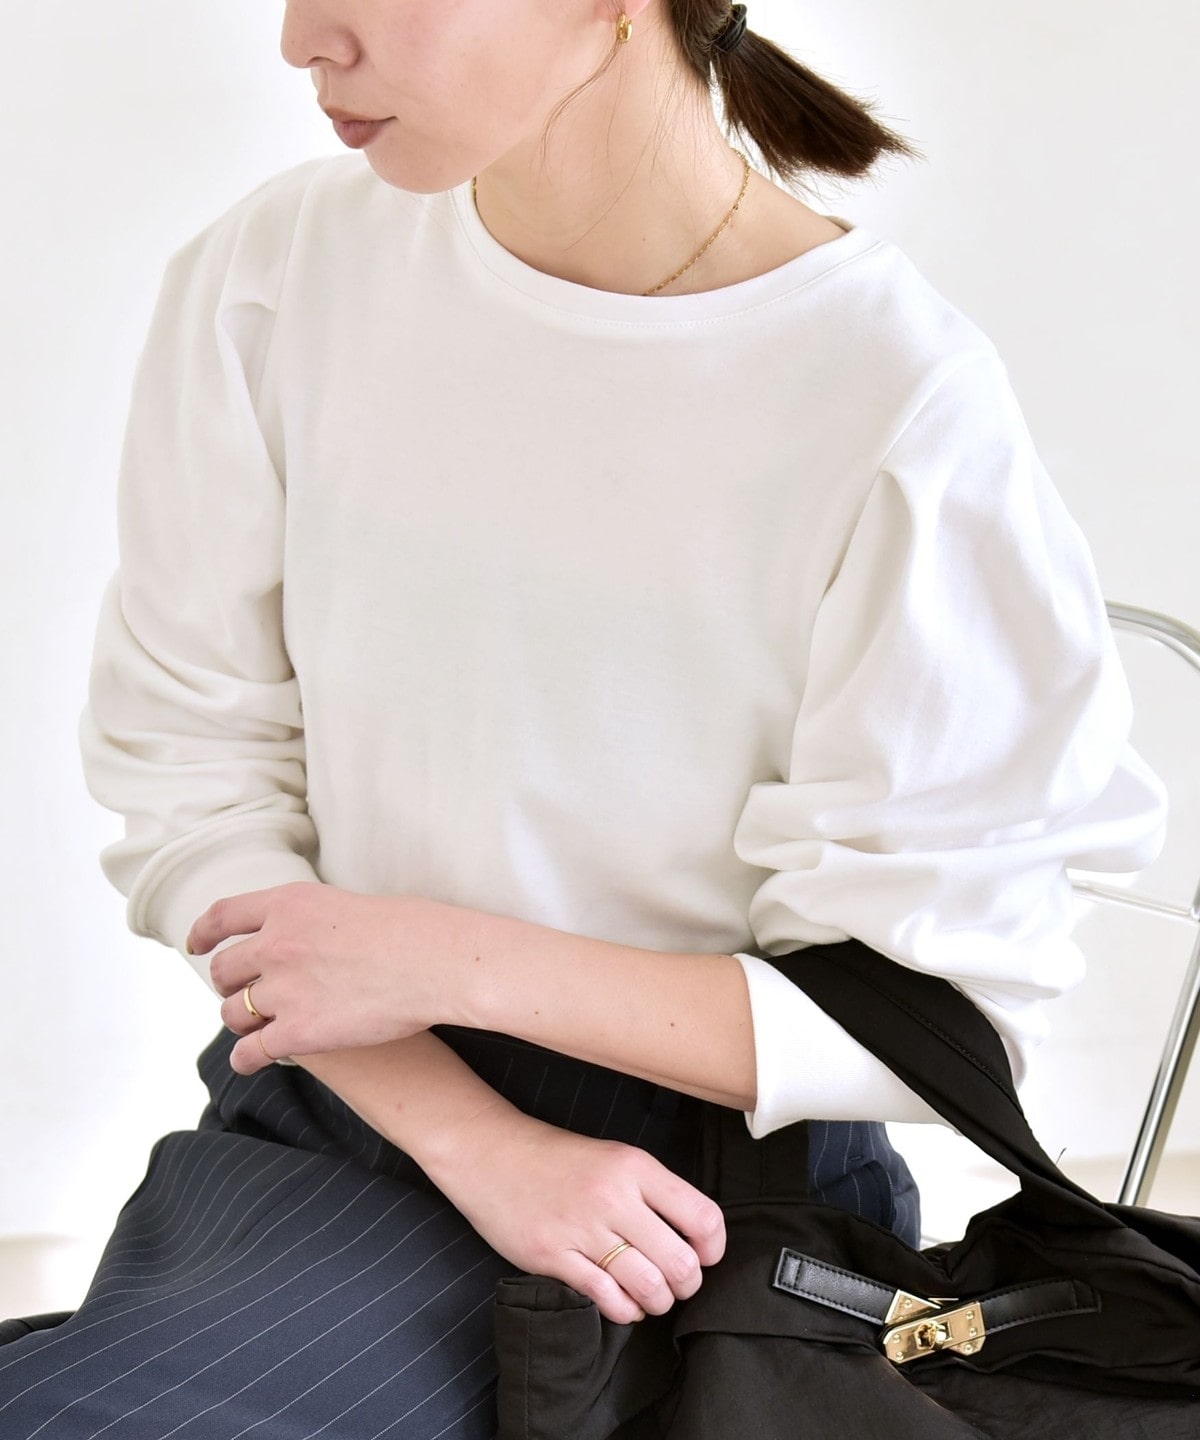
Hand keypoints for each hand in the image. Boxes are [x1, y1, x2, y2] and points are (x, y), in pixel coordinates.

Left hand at [188, 882, 473, 1072]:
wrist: (436, 962)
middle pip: (223, 969)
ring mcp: (283, 989)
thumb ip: (311, 919)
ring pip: (232, 1012)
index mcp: (288, 904)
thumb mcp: (347, 904)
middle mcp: (276, 943)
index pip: (223, 915)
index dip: (203, 933)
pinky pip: (250, 1051)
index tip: (196, 945)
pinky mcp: (297, 1032)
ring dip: (240, 1020)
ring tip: (259, 1026)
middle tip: (246, 993)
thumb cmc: (411, 930)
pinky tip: (252, 1060)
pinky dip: (247, 1058)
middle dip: (230, 984)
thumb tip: (301, 937)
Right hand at [426, 1104, 725, 1324]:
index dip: (713, 1247)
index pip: (702, 1217)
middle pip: (680, 1262)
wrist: (493, 1154)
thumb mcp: (615, 1158)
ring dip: (658, 1302)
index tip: (705, 1256)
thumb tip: (695, 1237)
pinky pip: (606, 1298)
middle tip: (677, 1283)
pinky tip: (623, 1303)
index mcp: (635, 1167)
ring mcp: (581, 1228)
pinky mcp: (552, 1256)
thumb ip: (653, 1191)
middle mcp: (613, 1196)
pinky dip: (624, 1310)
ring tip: (651, 1296)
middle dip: (687, 1284)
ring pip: (648, 1286)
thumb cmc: (559, 1159)